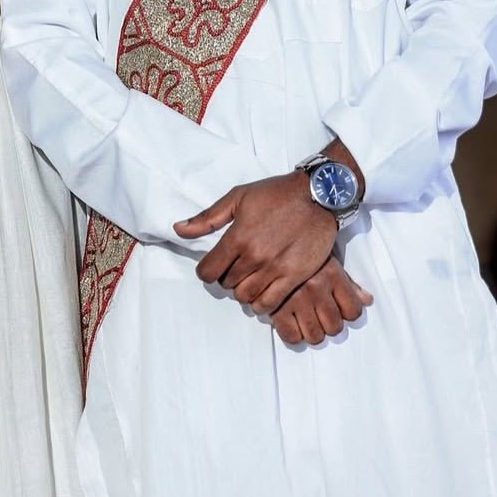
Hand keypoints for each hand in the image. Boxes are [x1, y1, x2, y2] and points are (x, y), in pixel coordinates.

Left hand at [174, 171, 336, 310]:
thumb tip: (179, 229)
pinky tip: (261, 292)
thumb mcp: (238, 197)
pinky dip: (260, 304)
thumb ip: (207, 217)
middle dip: (226, 277)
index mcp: (237, 236)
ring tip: (248, 278)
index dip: (206, 271)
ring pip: (245, 296)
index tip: (211, 267)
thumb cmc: (277, 193)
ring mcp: (275, 269)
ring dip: (242, 290)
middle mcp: (254, 256)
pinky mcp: (294, 277)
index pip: (208, 271)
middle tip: (234, 267)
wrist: (317, 195)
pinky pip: (269, 304)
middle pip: (227, 284)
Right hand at [269, 255, 372, 345]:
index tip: (340, 309)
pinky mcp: (276, 307)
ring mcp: (296, 299)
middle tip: (320, 314)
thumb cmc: (302, 250)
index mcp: (332, 275)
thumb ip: (349, 282)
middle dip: (329, 323)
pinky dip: (292, 333)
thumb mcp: (328, 260)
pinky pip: (291, 336)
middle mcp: (316, 288)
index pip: (353, 311)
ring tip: (306, 319)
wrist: (271, 235)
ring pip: (315, 335)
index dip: (348, 313)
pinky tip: (291, 321)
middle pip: (334, 327)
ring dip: (312, 331)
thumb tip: (366, 300)